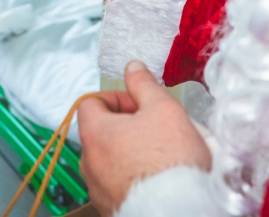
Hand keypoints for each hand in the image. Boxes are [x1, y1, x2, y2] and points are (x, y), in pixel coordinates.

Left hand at [77, 60, 211, 213]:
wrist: (180, 210)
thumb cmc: (171, 160)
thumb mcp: (163, 109)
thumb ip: (143, 85)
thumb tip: (132, 67)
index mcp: (94, 133)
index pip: (90, 102)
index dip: (117, 98)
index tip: (140, 105)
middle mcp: (88, 163)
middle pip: (101, 132)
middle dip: (126, 127)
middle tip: (155, 129)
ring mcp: (98, 189)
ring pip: (109, 160)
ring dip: (129, 153)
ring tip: (160, 157)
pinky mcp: (110, 208)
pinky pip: (117, 184)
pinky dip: (132, 177)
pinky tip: (156, 178)